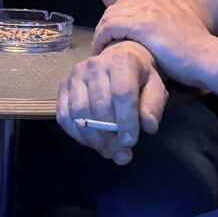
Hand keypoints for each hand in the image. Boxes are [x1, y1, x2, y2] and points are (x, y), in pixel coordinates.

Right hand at [57, 41, 167, 163]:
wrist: (117, 62)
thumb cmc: (138, 79)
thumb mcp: (155, 89)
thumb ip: (153, 107)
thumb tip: (148, 126)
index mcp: (122, 61)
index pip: (122, 94)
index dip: (126, 121)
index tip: (130, 143)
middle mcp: (95, 65)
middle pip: (99, 105)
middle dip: (110, 136)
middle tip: (121, 154)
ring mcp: (75, 75)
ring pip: (79, 112)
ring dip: (94, 138)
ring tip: (108, 151)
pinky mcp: (62, 87)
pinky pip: (64, 116)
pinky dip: (77, 135)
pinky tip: (93, 143)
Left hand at [93, 0, 217, 86]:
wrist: (207, 58)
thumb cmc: (198, 52)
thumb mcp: (187, 25)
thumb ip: (175, 19)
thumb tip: (171, 20)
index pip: (129, 3)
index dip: (118, 18)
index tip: (113, 35)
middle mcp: (154, 0)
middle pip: (117, 7)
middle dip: (106, 24)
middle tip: (101, 42)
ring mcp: (148, 11)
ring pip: (111, 16)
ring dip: (101, 32)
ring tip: (98, 48)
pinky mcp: (142, 25)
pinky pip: (111, 27)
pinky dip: (102, 38)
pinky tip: (101, 50)